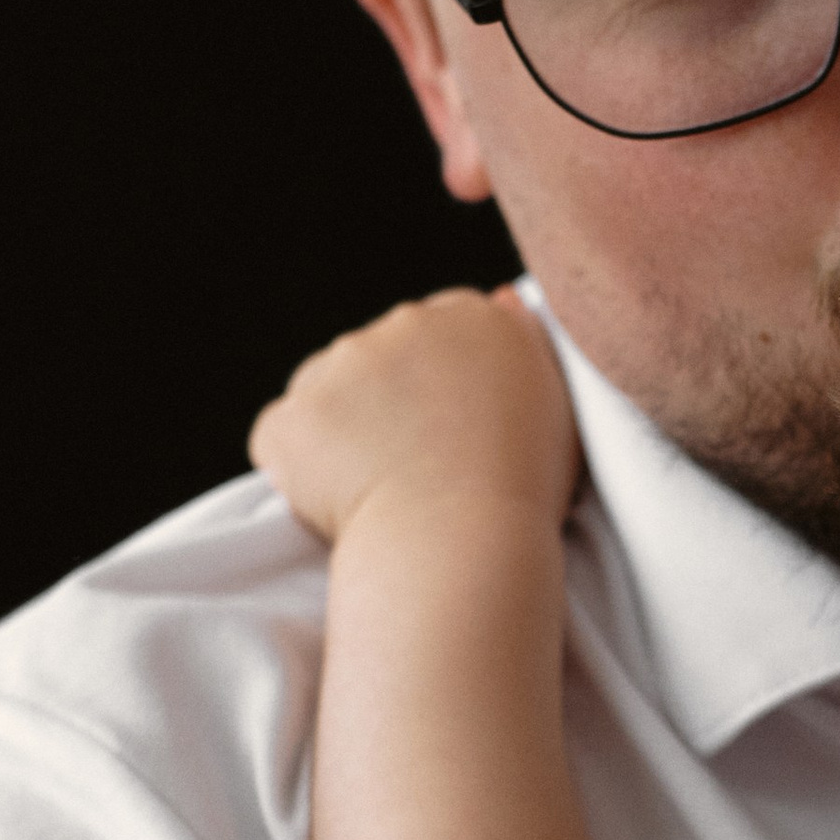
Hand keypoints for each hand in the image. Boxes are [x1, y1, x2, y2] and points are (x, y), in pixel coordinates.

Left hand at [250, 287, 578, 544]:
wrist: (460, 541)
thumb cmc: (523, 490)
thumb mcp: (557, 406)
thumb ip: (525, 344)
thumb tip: (500, 298)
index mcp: (473, 319)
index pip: (442, 333)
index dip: (440, 387)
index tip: (451, 432)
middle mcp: (403, 325)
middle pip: (380, 356)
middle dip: (387, 403)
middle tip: (416, 467)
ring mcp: (339, 365)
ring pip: (326, 392)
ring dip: (341, 432)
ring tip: (380, 491)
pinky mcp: (291, 416)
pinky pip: (282, 440)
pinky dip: (298, 473)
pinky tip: (339, 506)